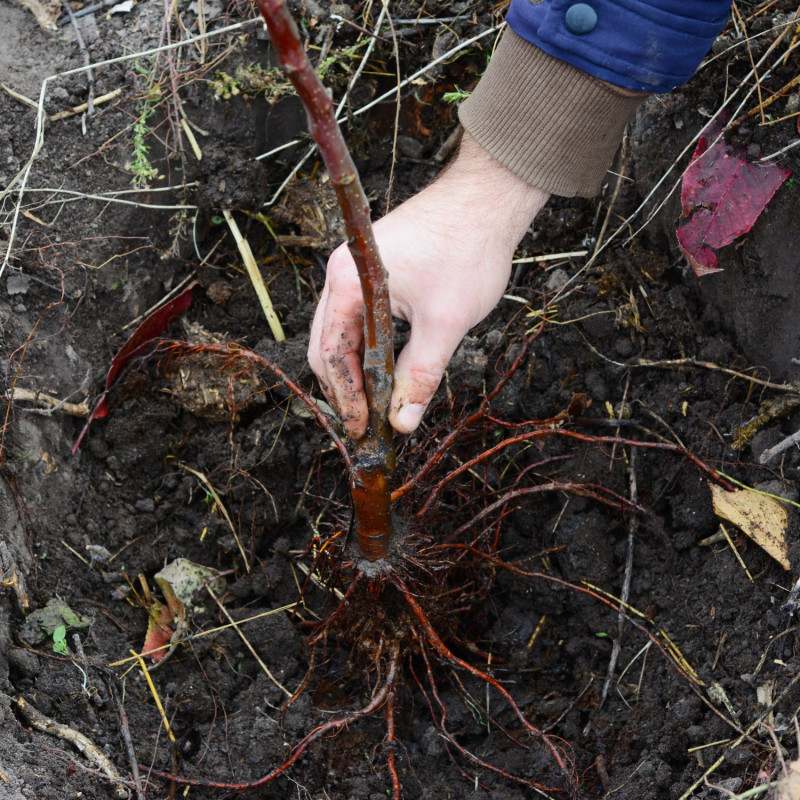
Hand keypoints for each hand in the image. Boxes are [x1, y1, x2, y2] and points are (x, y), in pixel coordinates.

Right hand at [308, 132, 549, 438]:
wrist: (488, 197)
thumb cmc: (468, 251)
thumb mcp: (445, 323)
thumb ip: (419, 375)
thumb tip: (402, 422)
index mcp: (349, 283)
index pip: (330, 354)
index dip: (345, 398)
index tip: (362, 430)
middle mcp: (342, 275)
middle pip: (327, 345)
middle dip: (345, 388)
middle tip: (365, 424)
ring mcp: (356, 270)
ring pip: (343, 333)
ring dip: (356, 369)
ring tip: (375, 405)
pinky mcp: (374, 269)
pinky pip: (360, 318)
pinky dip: (369, 348)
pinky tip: (385, 369)